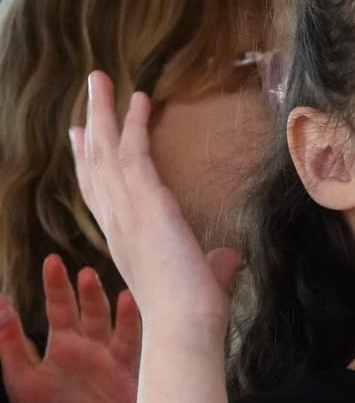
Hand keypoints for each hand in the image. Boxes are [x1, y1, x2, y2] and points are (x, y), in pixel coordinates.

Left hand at [0, 255, 137, 402]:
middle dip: (86, 291)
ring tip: (107, 289)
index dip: (56, 285)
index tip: (53, 261)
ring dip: (109, 305)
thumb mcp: (20, 381)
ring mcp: (112, 358)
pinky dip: (133, 324)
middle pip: (90, 310)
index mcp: (64, 345)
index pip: (60, 307)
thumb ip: (11, 343)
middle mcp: (91, 345)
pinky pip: (134, 344)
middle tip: (82, 272)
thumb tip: (0, 306)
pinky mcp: (131, 372)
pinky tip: (132, 306)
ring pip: (113, 323)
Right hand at [70, 71, 239, 334]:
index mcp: (123, 239)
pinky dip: (135, 123)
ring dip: (103, 111)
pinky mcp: (146, 202)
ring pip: (105, 150)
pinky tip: (139, 98)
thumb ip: (212, 262)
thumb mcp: (202, 277)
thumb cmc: (192, 310)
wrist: (185, 324)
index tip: (80, 137)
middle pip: (94, 163)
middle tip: (89, 92)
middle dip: (90, 124)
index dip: (88, 162)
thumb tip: (227, 256)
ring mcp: (126, 211)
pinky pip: (134, 152)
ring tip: (100, 79)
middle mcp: (116, 222)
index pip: (98, 192)